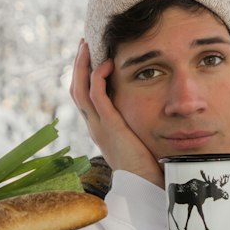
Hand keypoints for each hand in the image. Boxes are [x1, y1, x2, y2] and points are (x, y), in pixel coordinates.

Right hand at [70, 40, 162, 185]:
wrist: (144, 186)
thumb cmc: (147, 166)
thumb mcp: (138, 139)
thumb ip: (137, 123)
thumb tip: (154, 108)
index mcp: (99, 128)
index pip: (83, 97)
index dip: (83, 75)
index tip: (90, 56)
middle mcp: (94, 126)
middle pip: (75, 89)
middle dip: (78, 65)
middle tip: (84, 44)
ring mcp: (98, 126)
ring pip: (80, 90)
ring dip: (83, 66)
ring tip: (88, 46)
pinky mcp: (109, 126)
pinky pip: (96, 97)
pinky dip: (98, 78)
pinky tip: (106, 63)